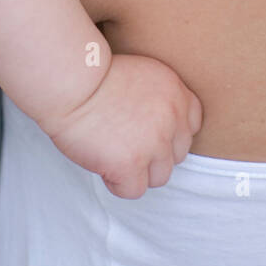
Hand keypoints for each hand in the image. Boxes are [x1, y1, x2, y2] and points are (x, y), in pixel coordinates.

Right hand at [44, 53, 202, 198]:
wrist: (72, 83)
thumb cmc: (95, 77)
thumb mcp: (142, 74)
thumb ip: (160, 100)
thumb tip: (162, 132)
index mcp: (175, 91)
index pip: (192, 125)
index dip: (171, 133)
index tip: (149, 131)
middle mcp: (172, 117)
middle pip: (178, 154)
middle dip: (154, 153)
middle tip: (125, 141)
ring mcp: (154, 142)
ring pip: (160, 176)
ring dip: (138, 171)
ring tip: (113, 152)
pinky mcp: (131, 164)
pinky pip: (134, 190)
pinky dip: (117, 182)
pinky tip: (103, 163)